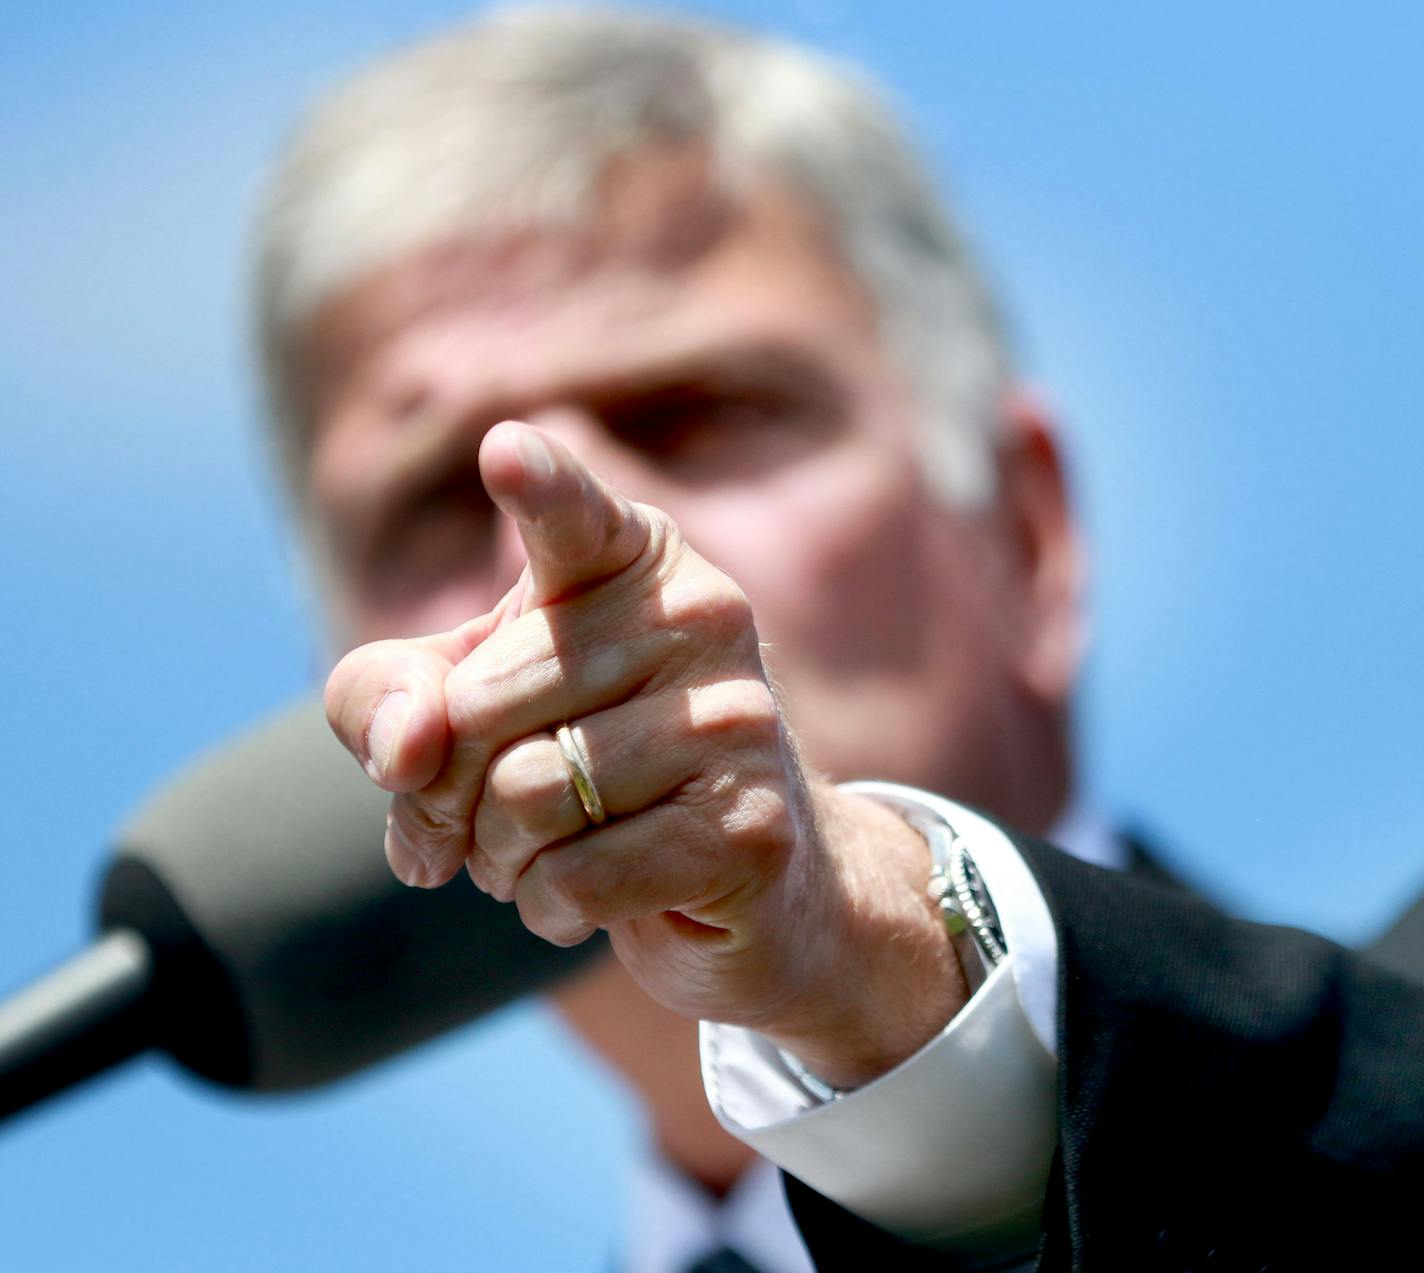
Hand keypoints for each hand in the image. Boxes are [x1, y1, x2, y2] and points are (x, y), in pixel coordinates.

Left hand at [326, 420, 966, 1086]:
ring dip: (496, 857)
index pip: (575, 517)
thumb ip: (388, 697)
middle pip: (477, 708)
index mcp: (636, 559)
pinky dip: (547, 907)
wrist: (756, 881)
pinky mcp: (748, 829)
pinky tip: (580, 898)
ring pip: (524, 797)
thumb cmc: (593, 769)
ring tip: (534, 856)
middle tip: (472, 822)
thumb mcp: (471, 707)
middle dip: (443, 793)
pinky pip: (576, 877)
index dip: (540, 486)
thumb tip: (400, 749)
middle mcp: (702, 617)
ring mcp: (736, 722)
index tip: (504, 450)